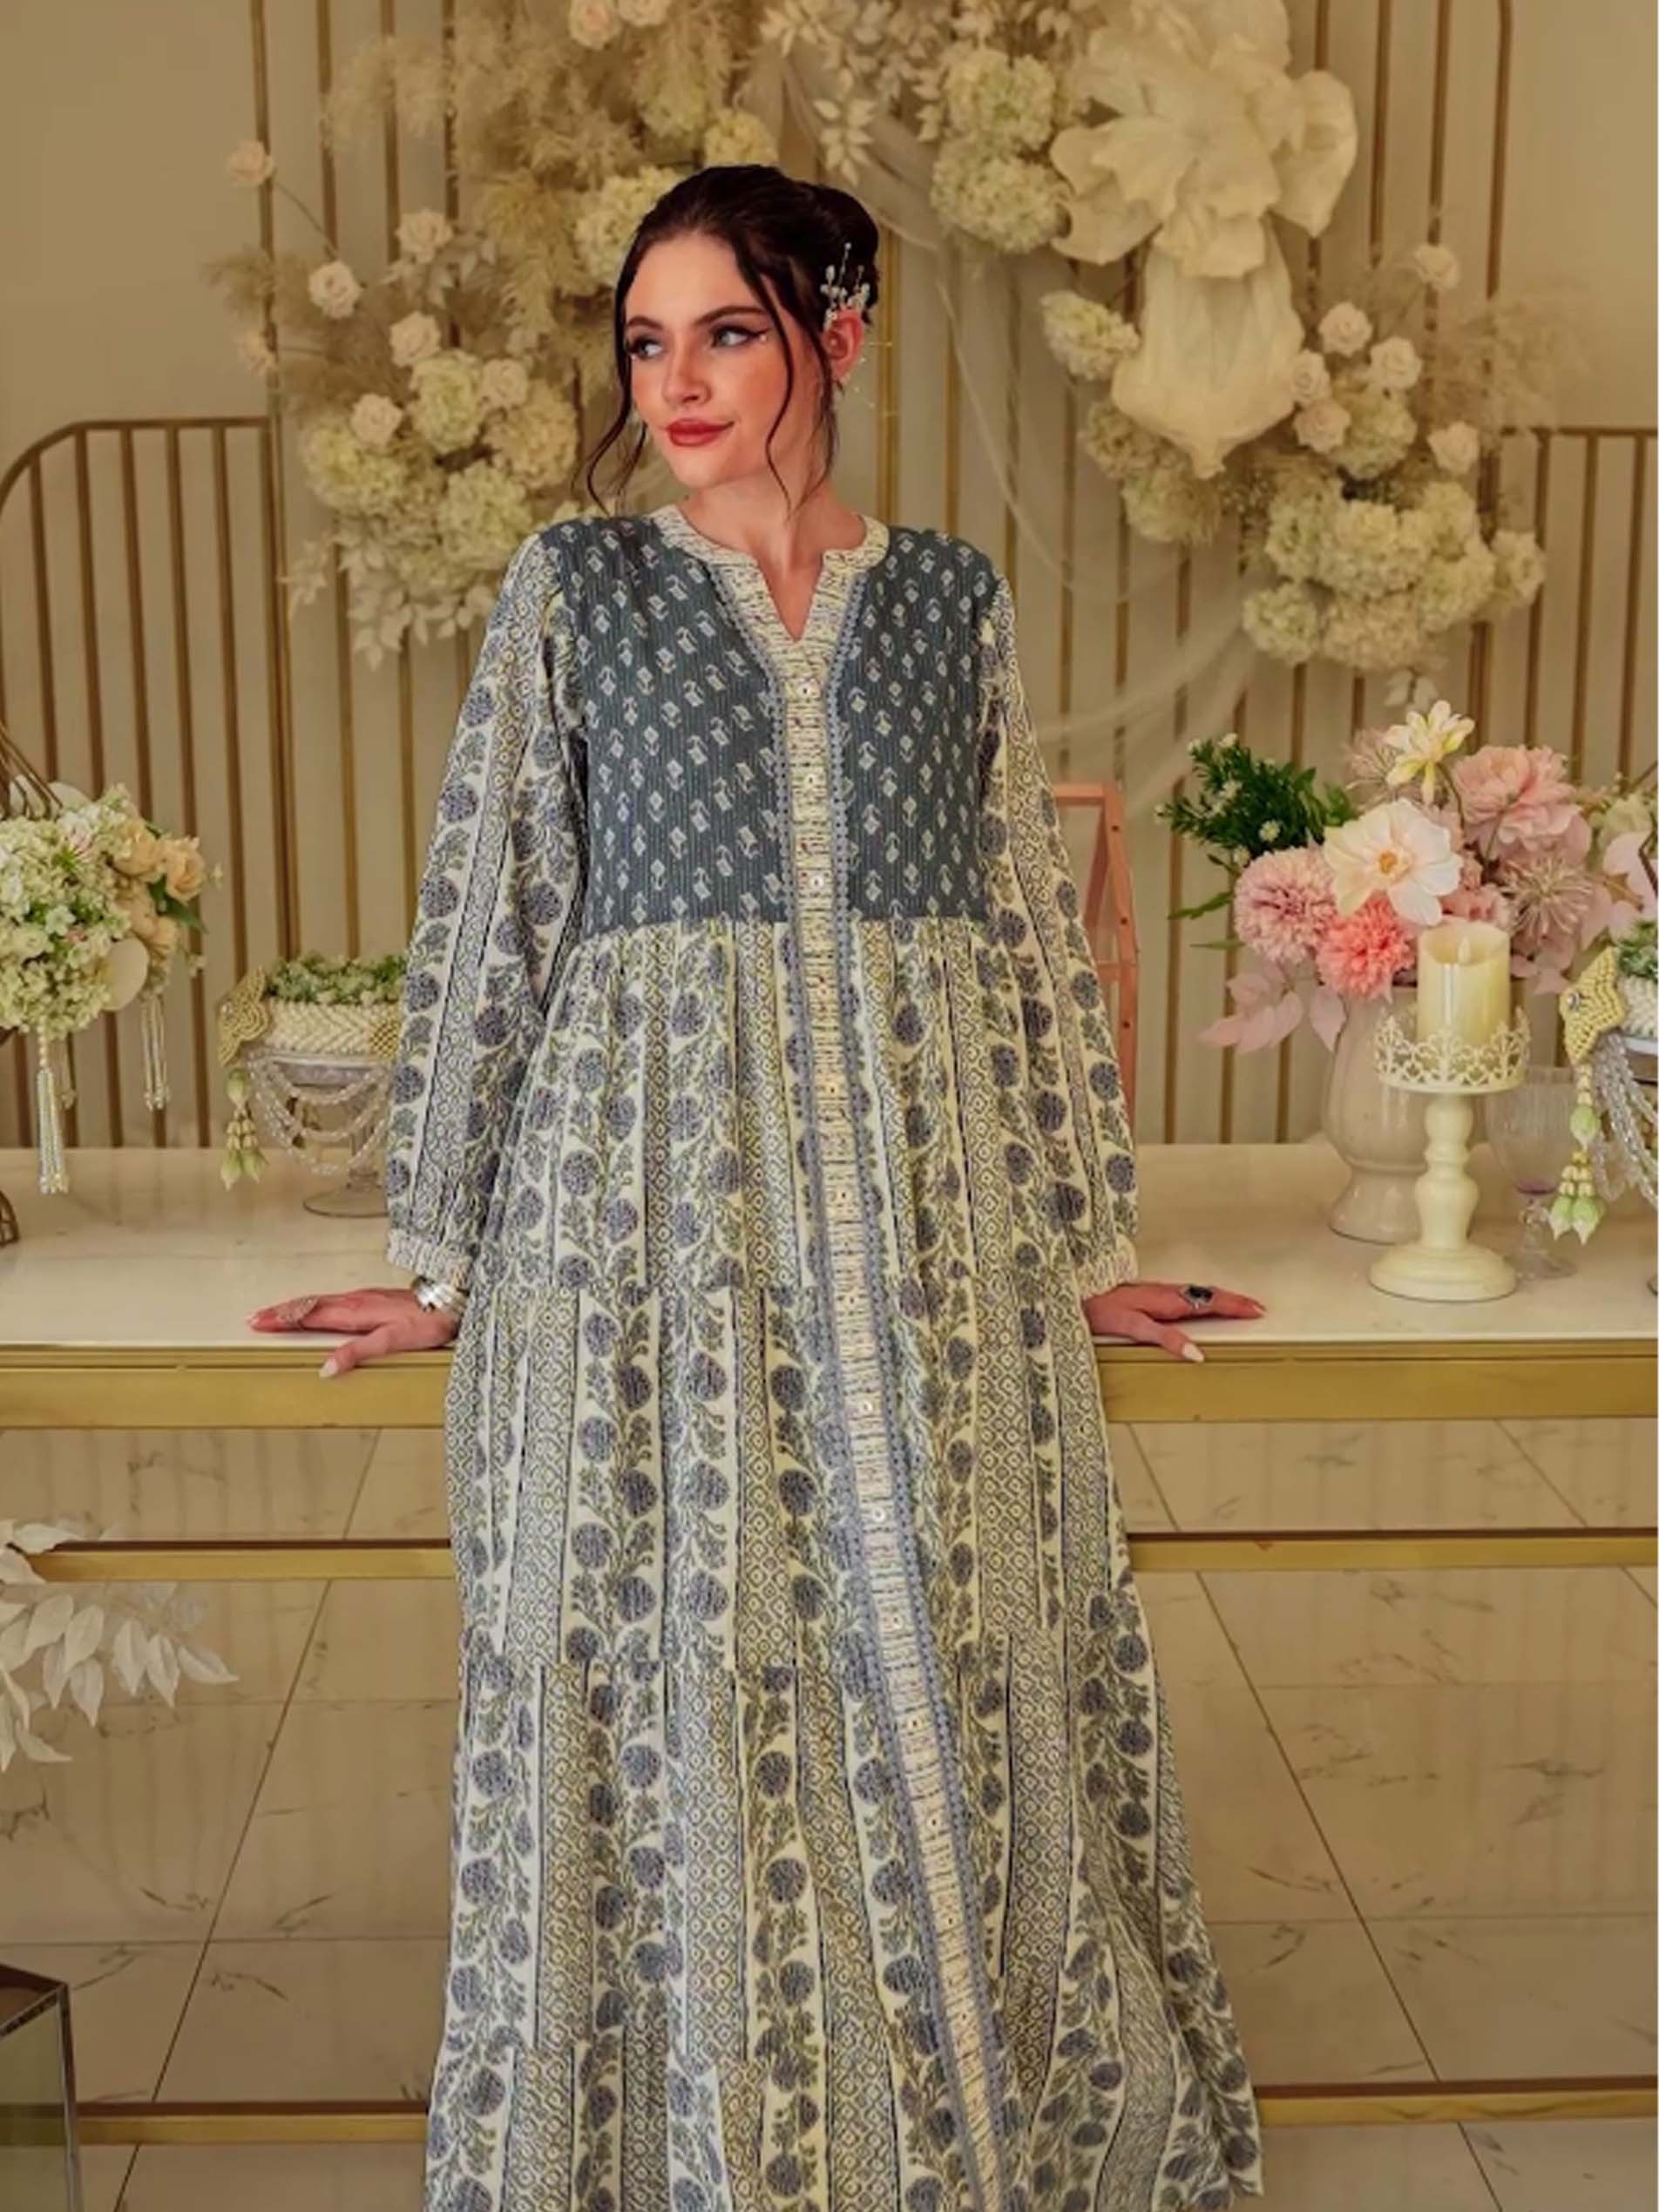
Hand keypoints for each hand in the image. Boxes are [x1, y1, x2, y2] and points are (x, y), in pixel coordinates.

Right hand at [245, 1287, 461, 1376]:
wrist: (450, 1304)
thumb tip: (327, 1368)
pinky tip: (313, 1310)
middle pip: (308, 1305)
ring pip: (319, 1301)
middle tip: (254, 1318)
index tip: (259, 1322)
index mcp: (354, 1312)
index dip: (283, 1319)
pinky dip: (313, 1305)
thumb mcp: (391, 1342)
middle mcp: (354, 1301)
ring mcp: (362, 1297)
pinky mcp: (370, 1298)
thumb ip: (357, 1353)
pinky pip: (332, 1300)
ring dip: (294, 1307)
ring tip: (274, 1314)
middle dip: (280, 1312)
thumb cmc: (425, 1323)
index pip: (309, 1315)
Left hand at [1082, 1279, 1263, 1363]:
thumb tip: (1195, 1353)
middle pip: (1209, 1294)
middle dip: (1236, 1300)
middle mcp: (1166, 1293)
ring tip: (1239, 1305)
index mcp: (1167, 1300)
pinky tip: (1203, 1304)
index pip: (1210, 1302)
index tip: (1257, 1311)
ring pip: (1199, 1292)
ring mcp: (1159, 1291)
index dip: (1235, 1306)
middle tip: (1257, 1308)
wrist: (1079, 1295)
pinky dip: (1204, 1298)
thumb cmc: (1100, 1310)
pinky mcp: (1151, 1294)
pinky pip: (1187, 1294)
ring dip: (1222, 1298)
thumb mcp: (1134, 1327)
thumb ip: (1166, 1340)